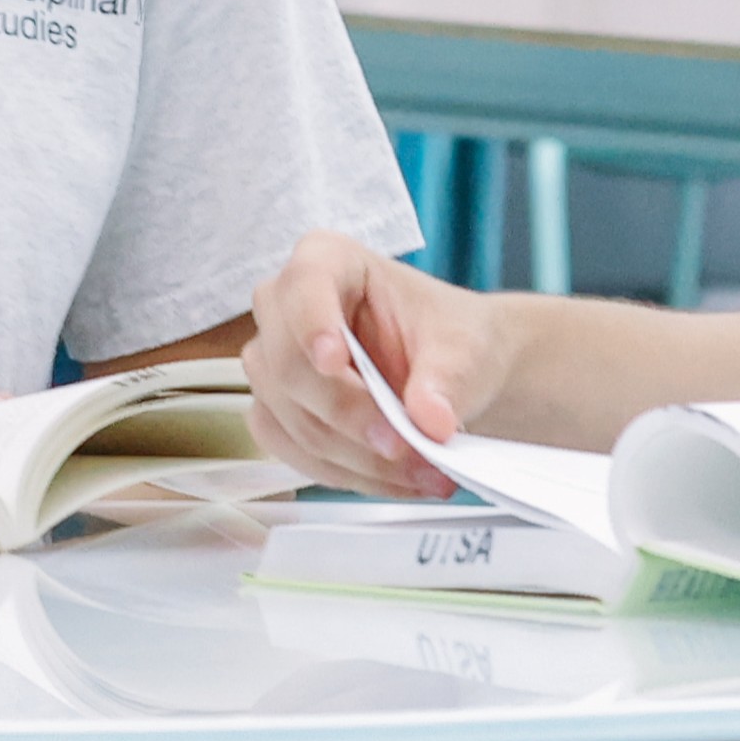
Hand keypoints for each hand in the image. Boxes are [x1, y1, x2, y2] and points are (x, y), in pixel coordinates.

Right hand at [242, 230, 512, 498]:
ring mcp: (274, 363)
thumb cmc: (450, 337)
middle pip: (288, 365)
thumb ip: (447, 378)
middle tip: (405, 445)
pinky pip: (293, 451)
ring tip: (422, 472)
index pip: (304, 284)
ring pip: (291, 417)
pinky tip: (394, 479)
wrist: (454, 373)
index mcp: (327, 260)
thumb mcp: (465, 346)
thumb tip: (430, 420)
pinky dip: (346, 473)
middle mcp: (286, 308)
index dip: (312, 323)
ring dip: (356, 457)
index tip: (334, 361)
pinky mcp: (277, 412)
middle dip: (348, 414)